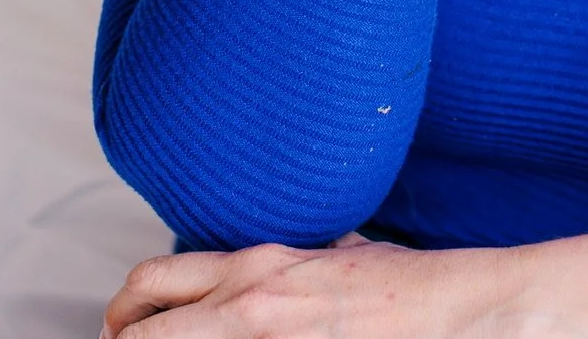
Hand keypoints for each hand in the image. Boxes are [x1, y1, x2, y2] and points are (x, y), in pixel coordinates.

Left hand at [103, 227, 587, 338]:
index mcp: (257, 265)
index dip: (125, 311)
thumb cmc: (412, 286)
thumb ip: (290, 266)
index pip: (154, 279)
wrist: (462, 309)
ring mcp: (265, 338)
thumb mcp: (338, 256)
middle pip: (141, 327)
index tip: (126, 329)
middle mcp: (248, 300)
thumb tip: (265, 277)